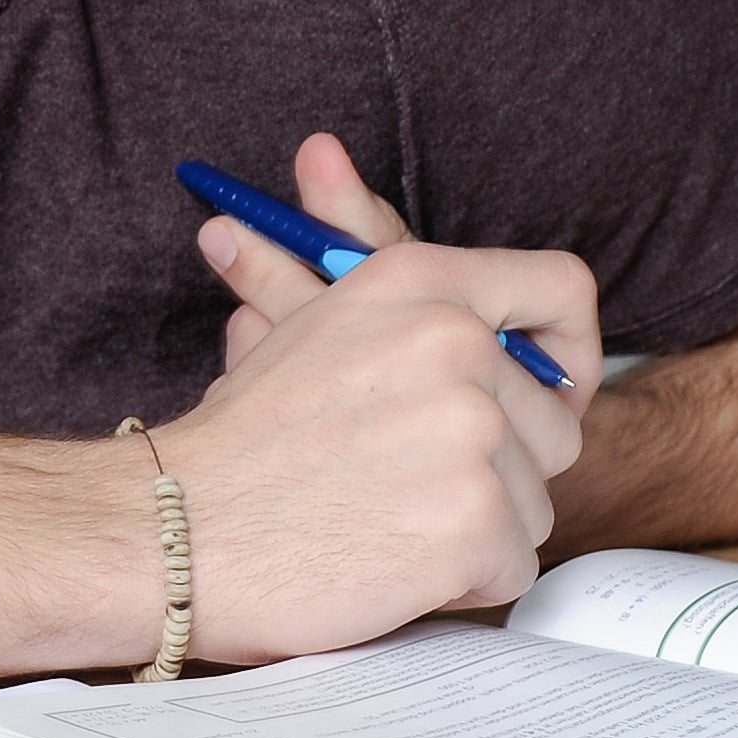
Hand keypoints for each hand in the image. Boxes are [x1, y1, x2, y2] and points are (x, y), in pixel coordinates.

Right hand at [147, 134, 600, 660]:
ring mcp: (472, 434)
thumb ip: (343, 253)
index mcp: (421, 283)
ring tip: (385, 521)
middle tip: (418, 481)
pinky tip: (390, 564)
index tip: (546, 392)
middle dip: (502, 466)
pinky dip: (460, 582)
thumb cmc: (235, 442)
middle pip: (556, 425)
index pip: (562, 291)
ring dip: (476, 528)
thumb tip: (324, 155)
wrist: (173, 531)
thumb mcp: (295, 326)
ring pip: (536, 503)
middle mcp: (457, 344)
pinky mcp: (475, 521)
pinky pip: (514, 566)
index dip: (564, 352)